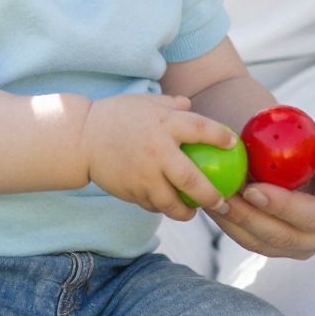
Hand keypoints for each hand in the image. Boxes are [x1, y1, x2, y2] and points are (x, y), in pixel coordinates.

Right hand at [83, 94, 244, 220]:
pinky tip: (169, 206)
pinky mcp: (132, 191)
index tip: (233, 144)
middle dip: (212, 196)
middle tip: (223, 203)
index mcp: (163, 124)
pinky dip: (163, 207)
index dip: (220, 136)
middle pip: (192, 181)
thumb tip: (192, 106)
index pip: (200, 129)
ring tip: (194, 212)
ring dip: (187, 211)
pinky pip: (154, 204)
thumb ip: (172, 105)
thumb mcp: (146, 103)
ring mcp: (143, 175)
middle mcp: (157, 151)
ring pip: (173, 203)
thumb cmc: (117, 116)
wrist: (81, 138)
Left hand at [207, 102, 314, 259]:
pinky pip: (257, 237)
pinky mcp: (291, 239)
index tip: (251, 188)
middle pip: (284, 236)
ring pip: (265, 243)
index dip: (281, 206)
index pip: (314, 216)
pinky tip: (215, 198)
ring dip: (235, 223)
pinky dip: (235, 222)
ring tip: (208, 196)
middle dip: (247, 218)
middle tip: (217, 194)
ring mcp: (311, 242)